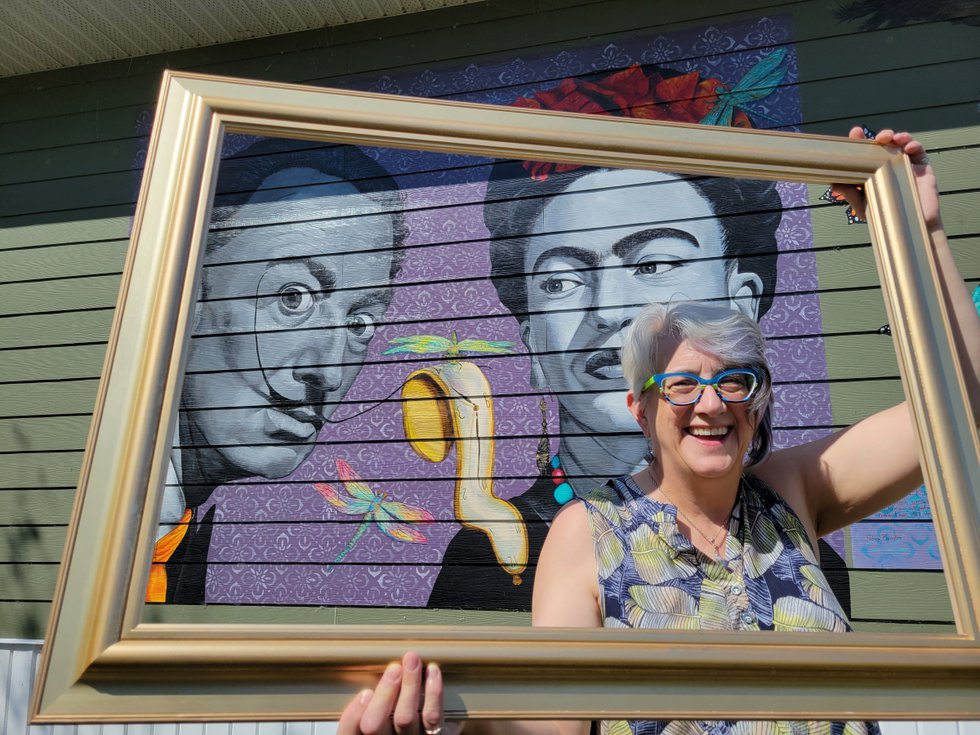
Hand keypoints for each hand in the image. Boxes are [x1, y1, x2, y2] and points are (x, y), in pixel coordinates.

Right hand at [339, 652, 461, 734]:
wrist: (428, 732)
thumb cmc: (398, 721)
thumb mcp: (378, 713)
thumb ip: (369, 702)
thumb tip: (368, 681)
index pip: (348, 732)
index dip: (353, 714)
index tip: (365, 692)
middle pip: (375, 725)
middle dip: (384, 693)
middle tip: (394, 668)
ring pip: (405, 718)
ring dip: (409, 685)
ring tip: (412, 659)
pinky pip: (432, 716)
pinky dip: (433, 692)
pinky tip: (432, 671)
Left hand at [832, 127, 941, 230]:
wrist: (911, 225)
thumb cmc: (885, 216)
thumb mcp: (864, 206)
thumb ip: (851, 194)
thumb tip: (834, 184)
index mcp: (874, 169)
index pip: (866, 152)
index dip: (861, 140)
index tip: (856, 132)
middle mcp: (889, 164)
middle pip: (885, 143)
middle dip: (881, 136)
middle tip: (877, 138)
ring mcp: (906, 164)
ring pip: (902, 142)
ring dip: (898, 136)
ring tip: (893, 139)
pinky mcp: (922, 167)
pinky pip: (919, 151)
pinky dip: (914, 145)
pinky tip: (909, 148)